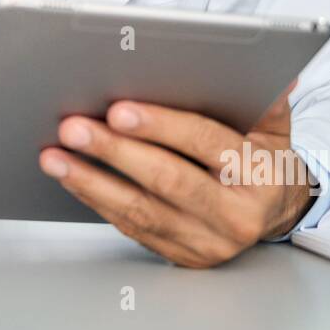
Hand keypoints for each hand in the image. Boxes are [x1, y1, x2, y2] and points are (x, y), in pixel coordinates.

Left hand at [38, 82, 316, 266]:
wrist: (274, 213)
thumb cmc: (263, 159)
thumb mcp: (274, 126)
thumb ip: (266, 99)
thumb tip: (273, 73)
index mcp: (260, 173)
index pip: (206, 143)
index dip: (161, 126)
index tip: (118, 111)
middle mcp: (235, 214)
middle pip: (168, 179)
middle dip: (114, 152)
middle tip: (73, 128)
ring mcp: (207, 241)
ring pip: (142, 210)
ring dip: (91, 181)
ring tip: (55, 156)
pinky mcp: (183, 256)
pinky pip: (132, 228)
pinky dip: (97, 201)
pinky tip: (72, 179)